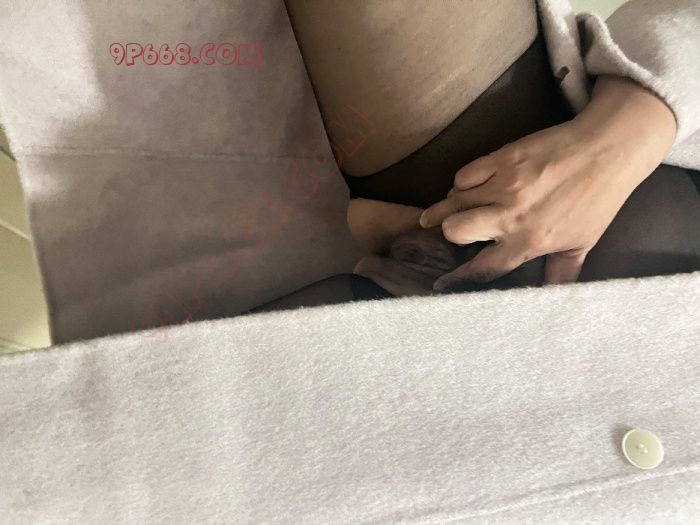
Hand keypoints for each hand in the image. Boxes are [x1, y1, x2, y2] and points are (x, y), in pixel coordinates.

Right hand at [419, 76, 676, 289]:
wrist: (608, 149)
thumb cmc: (597, 198)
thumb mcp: (582, 242)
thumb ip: (562, 272)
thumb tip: (554, 298)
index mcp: (530, 240)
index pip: (483, 268)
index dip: (459, 278)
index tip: (443, 283)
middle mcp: (511, 215)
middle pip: (454, 230)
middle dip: (450, 234)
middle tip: (454, 233)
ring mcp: (503, 184)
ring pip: (452, 201)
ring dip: (446, 209)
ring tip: (440, 213)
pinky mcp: (501, 159)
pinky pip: (464, 174)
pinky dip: (461, 183)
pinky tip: (465, 188)